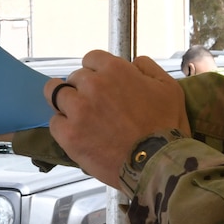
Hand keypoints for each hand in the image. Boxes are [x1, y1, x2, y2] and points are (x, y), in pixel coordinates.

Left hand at [47, 52, 188, 184]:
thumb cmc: (167, 126)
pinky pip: (55, 123)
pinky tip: (76, 135)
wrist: (158, 164)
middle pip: (74, 78)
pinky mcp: (69, 134)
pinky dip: (63, 127)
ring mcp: (78, 110)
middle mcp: (92, 85)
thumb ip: (148, 68)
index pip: (91, 59)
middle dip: (82, 89)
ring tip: (78, 118)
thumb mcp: (169, 88)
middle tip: (95, 107)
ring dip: (66, 104)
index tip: (101, 85)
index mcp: (115, 70)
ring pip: (55, 95)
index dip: (96, 72)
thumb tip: (133, 62)